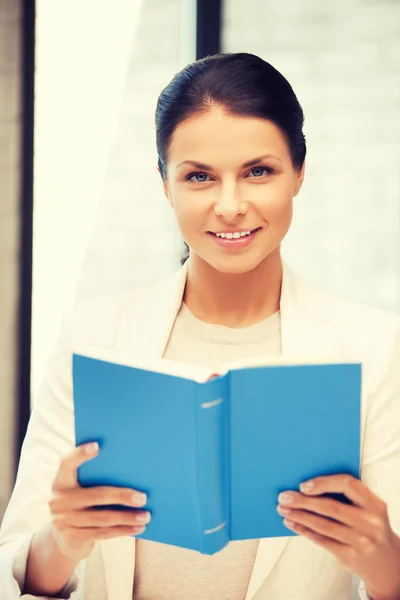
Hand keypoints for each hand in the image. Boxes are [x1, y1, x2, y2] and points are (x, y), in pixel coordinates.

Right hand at [48, 442, 149, 561]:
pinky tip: (138, 527)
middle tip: (143, 498)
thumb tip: (131, 468)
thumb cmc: (83, 503)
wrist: (65, 538)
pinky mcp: (72, 538)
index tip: (97, 446)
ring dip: (127, 517)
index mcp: (61, 481)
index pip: (67, 463)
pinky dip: (123, 530)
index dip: (80, 454)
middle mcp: (58, 500)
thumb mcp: (82, 488)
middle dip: (121, 496)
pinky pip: (102, 533)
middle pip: (94, 495)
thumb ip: (95, 477)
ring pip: (101, 518)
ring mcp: (63, 521)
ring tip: (146, 515)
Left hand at [277, 474, 399, 599]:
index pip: (348, 485)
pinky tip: (291, 523)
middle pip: (330, 507)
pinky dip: (303, 530)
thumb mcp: (369, 508)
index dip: (323, 483)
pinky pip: (321, 540)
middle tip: (283, 496)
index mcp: (375, 504)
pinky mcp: (350, 556)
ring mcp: (360, 541)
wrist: (386, 563)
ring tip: (282, 508)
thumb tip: (307, 485)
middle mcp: (370, 523)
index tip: (303, 485)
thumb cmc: (369, 525)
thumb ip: (348, 496)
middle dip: (303, 501)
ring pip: (323, 525)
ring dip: (298, 516)